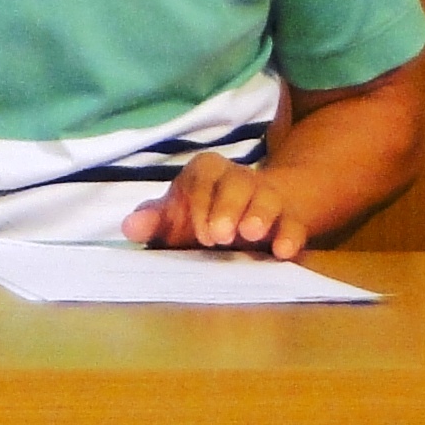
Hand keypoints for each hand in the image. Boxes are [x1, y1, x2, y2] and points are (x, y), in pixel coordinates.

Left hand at [123, 153, 306, 257]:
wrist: (250, 218)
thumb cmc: (203, 215)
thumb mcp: (176, 217)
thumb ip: (153, 221)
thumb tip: (130, 227)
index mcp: (206, 171)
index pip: (201, 178)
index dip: (200, 204)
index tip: (200, 234)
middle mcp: (239, 178)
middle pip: (237, 182)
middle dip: (228, 208)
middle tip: (220, 237)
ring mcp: (268, 197)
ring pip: (268, 197)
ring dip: (260, 215)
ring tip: (251, 235)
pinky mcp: (291, 219)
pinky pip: (294, 223)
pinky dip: (290, 236)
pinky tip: (283, 252)